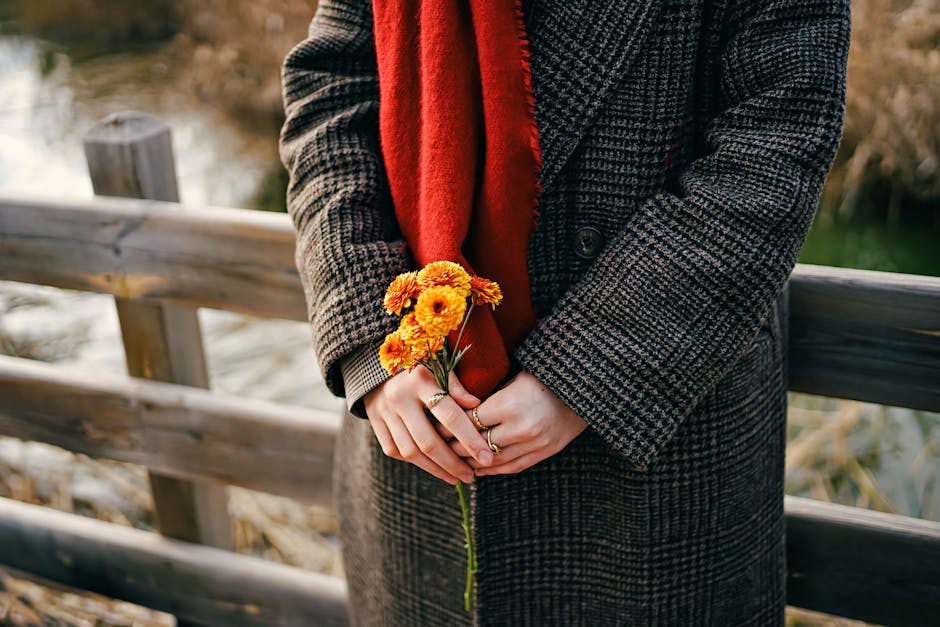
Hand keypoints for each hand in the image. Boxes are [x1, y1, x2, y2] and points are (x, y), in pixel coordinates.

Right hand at [363, 366, 494, 484]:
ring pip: (411, 452)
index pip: (449, 416)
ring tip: (456, 477)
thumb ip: (457, 387)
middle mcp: (399, 397)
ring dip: (436, 469)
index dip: (470, 439)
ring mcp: (383, 411)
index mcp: (420, 380)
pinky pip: (395, 451)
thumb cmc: (420, 366)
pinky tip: (433, 467)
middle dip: (452, 464)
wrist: (378, 365)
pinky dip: (416, 462)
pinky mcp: (374, 422)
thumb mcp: (440, 367)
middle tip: (471, 476)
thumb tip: (477, 405)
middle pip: (428, 441)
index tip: (487, 457)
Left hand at [443, 370, 587, 475]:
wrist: (585, 385)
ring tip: (452, 459)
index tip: (434, 424)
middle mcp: (522, 428)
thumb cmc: (544, 373)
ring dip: (470, 461)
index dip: (450, 425)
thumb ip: (488, 393)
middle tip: (435, 444)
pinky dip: (493, 469)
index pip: (469, 422)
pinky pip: (513, 467)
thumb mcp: (514, 376)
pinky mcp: (545, 452)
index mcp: (510, 404)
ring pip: (493, 460)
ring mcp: (535, 444)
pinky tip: (478, 468)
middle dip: (454, 445)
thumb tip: (455, 406)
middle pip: (477, 444)